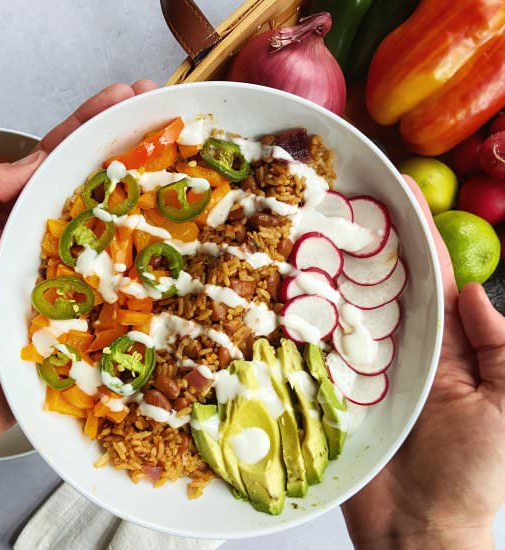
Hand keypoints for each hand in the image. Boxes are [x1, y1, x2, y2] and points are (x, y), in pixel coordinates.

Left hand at [0, 80, 156, 495]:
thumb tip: (31, 159)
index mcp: (19, 209)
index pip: (60, 152)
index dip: (93, 121)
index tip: (126, 96)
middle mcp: (54, 229)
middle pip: (97, 176)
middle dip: (130, 142)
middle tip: (164, 115)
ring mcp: (78, 262)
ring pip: (117, 214)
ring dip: (145, 185)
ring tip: (179, 158)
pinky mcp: (93, 294)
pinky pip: (124, 262)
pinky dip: (147, 243)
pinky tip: (171, 226)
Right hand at [341, 176, 504, 548]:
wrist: (420, 530)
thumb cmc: (473, 474)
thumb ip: (499, 345)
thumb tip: (474, 291)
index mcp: (446, 343)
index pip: (431, 276)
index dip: (418, 234)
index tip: (400, 192)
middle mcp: (401, 346)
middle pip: (381, 283)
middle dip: (366, 241)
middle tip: (341, 199)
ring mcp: (363, 365)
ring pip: (346, 308)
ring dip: (331, 273)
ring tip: (309, 231)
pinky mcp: (333, 387)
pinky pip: (319, 347)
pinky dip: (305, 319)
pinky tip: (288, 290)